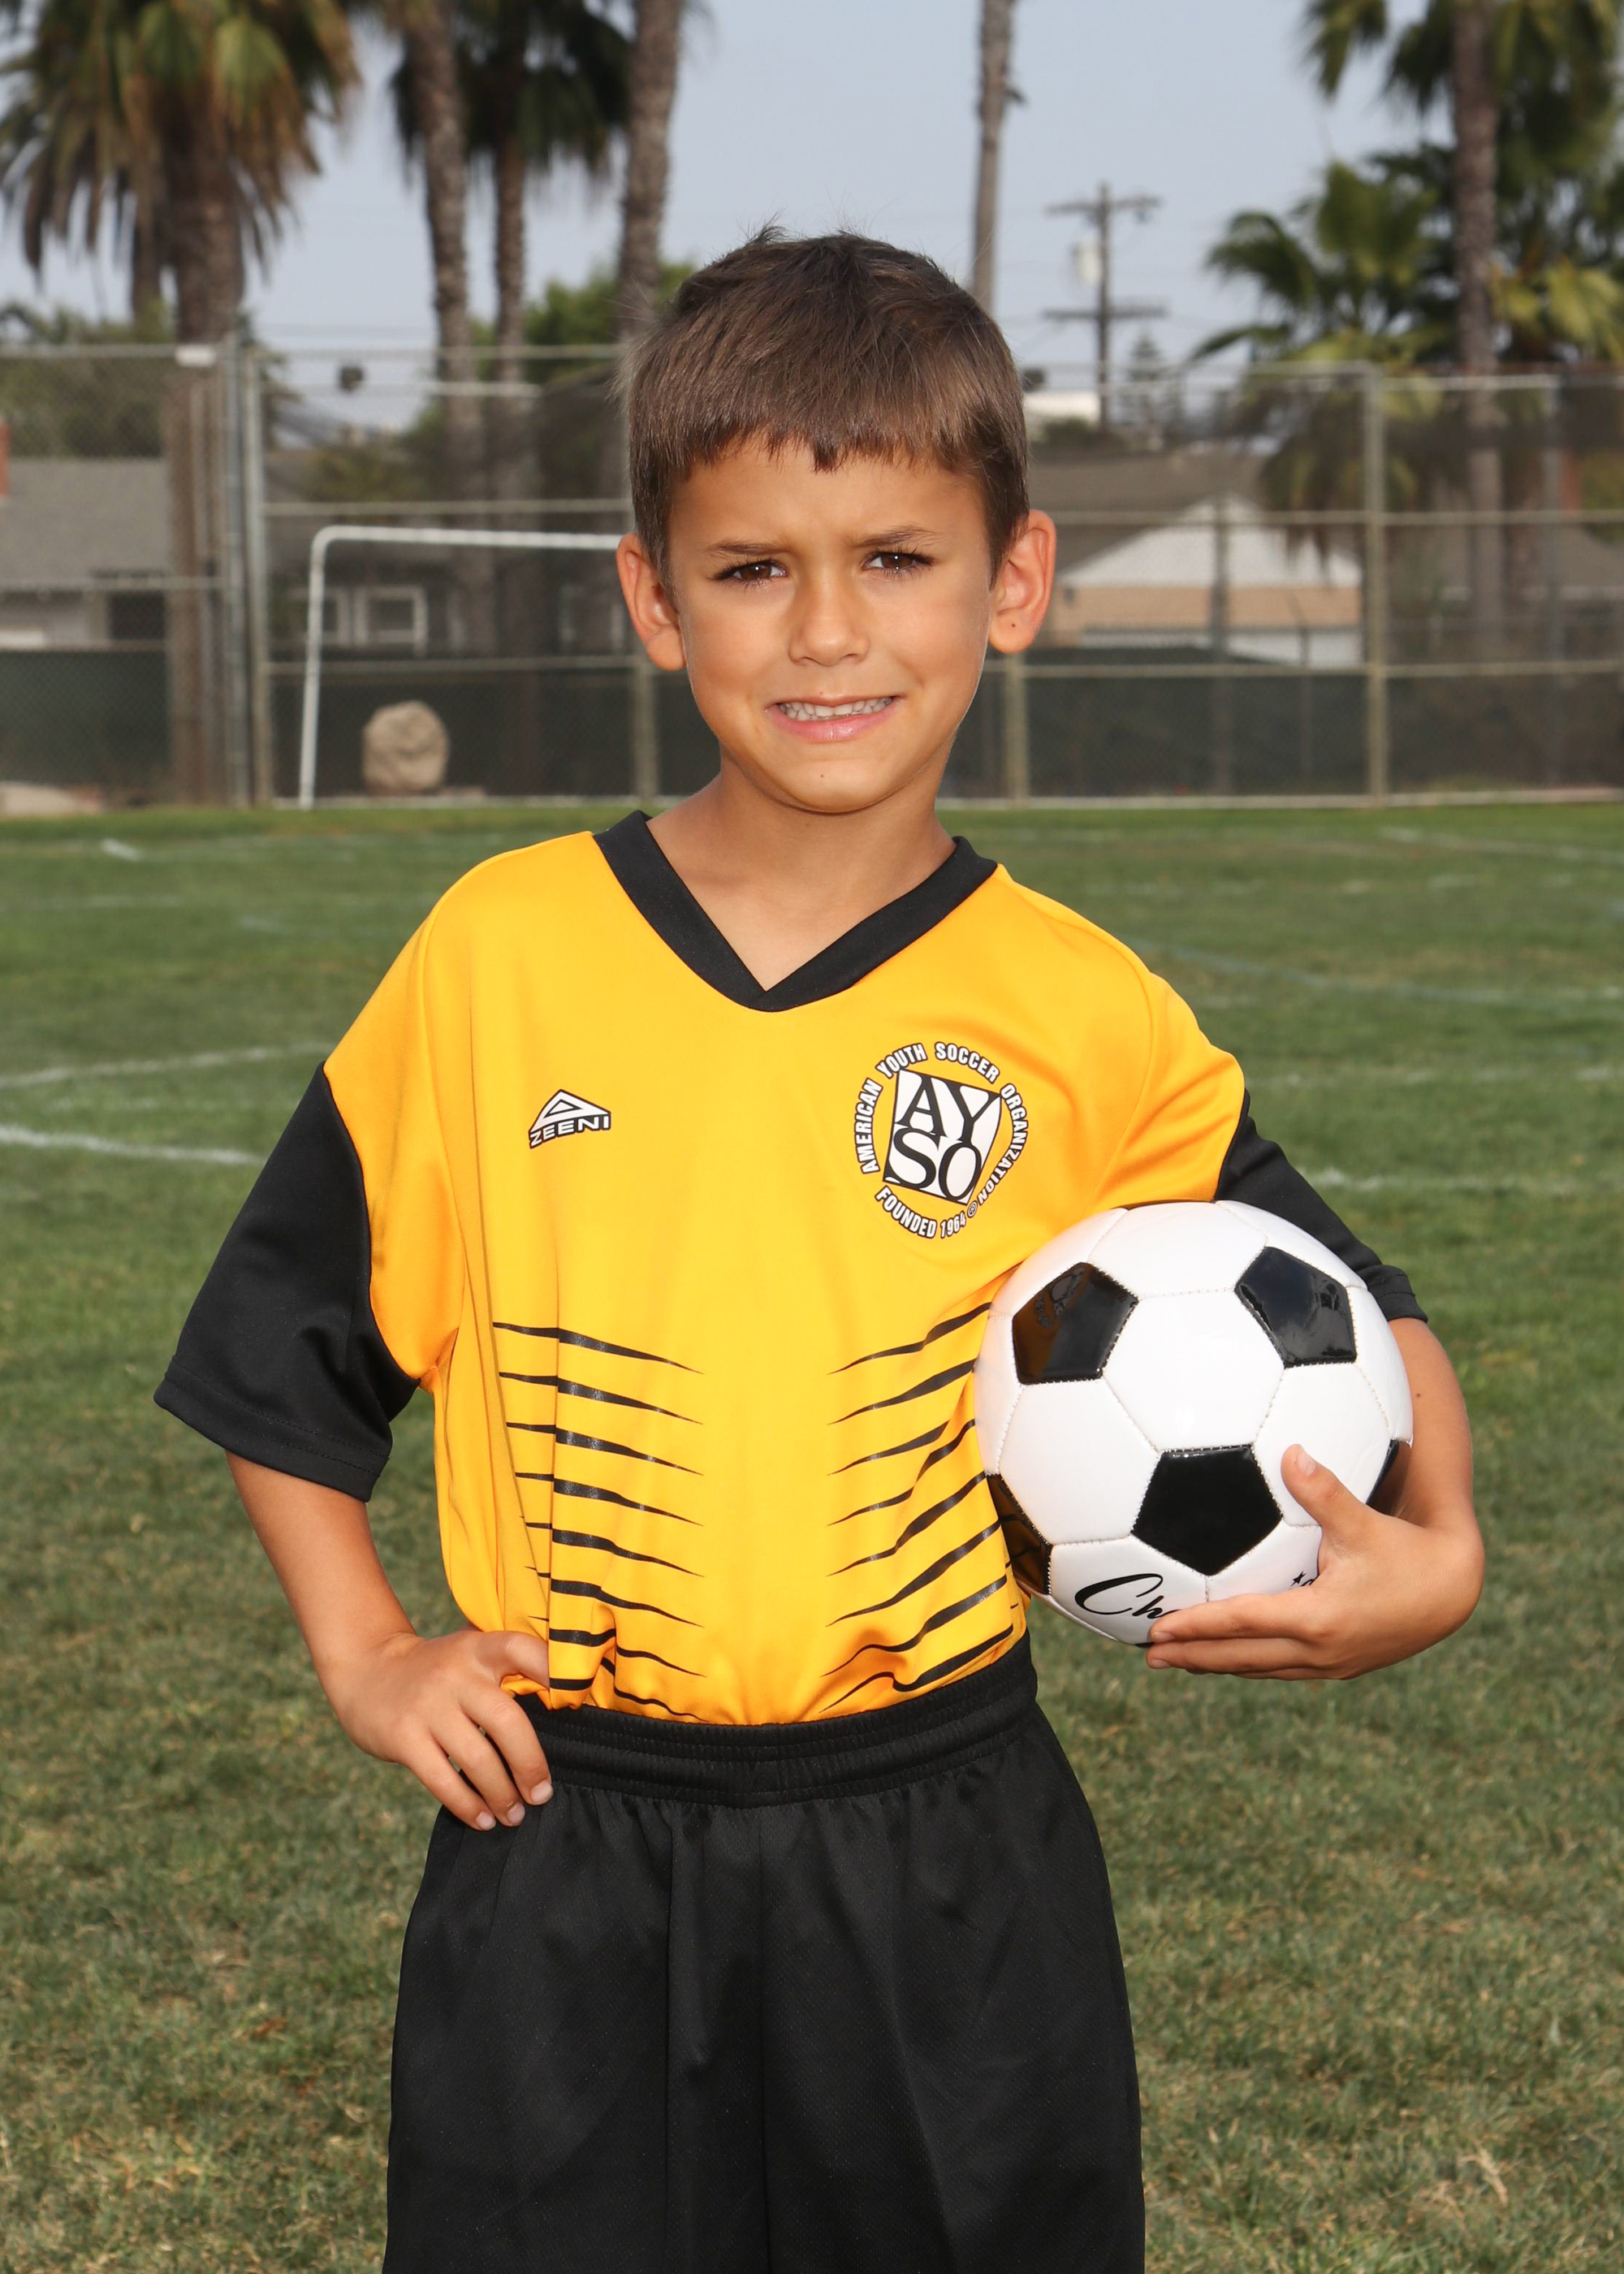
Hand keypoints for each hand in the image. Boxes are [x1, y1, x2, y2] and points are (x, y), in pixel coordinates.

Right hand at [324, 1627, 554, 1828]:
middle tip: (542, 1793)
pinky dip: (468, 1806)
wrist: (366, 1670)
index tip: (578, 1706)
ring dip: (502, 1795)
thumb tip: (566, 1712)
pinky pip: (443, 1780)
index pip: (525, 1651)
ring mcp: (428, 1706)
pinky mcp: (403, 1737)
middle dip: (531, 1765)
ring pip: (477, 1758)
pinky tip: (483, 1819)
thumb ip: (508, 1672)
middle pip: (508, 1721)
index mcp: (479, 1648)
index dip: (556, 1674)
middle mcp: (456, 1673)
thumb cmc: (436, 1671)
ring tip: (515, 1815)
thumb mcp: (469, 1654)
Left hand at [1143, 1446, 1482, 1679]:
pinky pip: (1280, 1668)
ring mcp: (1329, 1665)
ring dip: (1216, 1664)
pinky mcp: (1339, 1666)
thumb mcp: (1364, 1521)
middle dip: (1193, 1657)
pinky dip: (1247, 1662)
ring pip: (1259, 1668)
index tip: (1158, 1629)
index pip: (1241, 1624)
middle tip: (1147, 1654)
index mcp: (1318, 1619)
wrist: (1452, 1593)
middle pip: (1240, 1658)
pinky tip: (1226, 1655)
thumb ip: (1324, 1491)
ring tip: (1174, 1660)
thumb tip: (1292, 1452)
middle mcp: (1319, 1651)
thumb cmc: (1407, 1552)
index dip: (1197, 1628)